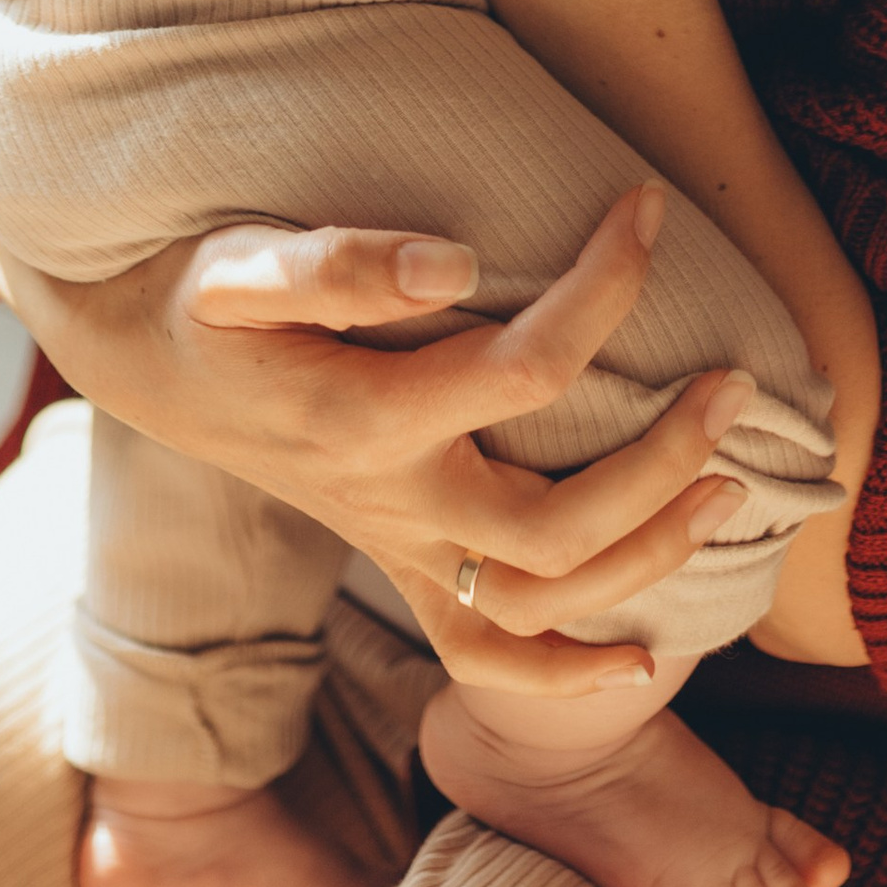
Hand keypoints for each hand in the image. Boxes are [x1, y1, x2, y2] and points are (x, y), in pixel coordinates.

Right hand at [0, 182, 757, 692]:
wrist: (152, 359)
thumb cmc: (204, 296)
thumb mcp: (242, 263)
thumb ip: (338, 262)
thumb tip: (455, 260)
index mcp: (362, 421)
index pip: (526, 369)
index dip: (603, 287)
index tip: (648, 209)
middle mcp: (391, 505)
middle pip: (553, 527)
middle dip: (661, 463)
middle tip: (734, 385)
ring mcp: (400, 550)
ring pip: (541, 604)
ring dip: (647, 557)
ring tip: (729, 484)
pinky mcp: (403, 568)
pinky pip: (488, 658)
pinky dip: (568, 677)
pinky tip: (646, 663)